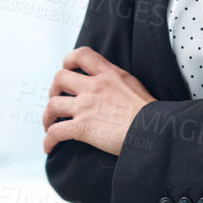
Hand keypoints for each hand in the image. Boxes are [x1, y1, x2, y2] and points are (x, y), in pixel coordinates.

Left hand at [42, 47, 156, 156]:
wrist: (154, 129)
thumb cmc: (149, 112)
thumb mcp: (133, 84)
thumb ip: (116, 80)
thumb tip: (110, 85)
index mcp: (108, 74)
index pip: (81, 55)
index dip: (68, 60)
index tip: (66, 69)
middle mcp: (93, 86)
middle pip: (59, 78)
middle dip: (53, 90)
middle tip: (57, 101)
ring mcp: (86, 106)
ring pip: (52, 105)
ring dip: (47, 116)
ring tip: (50, 124)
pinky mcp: (83, 127)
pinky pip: (56, 132)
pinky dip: (48, 140)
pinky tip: (49, 147)